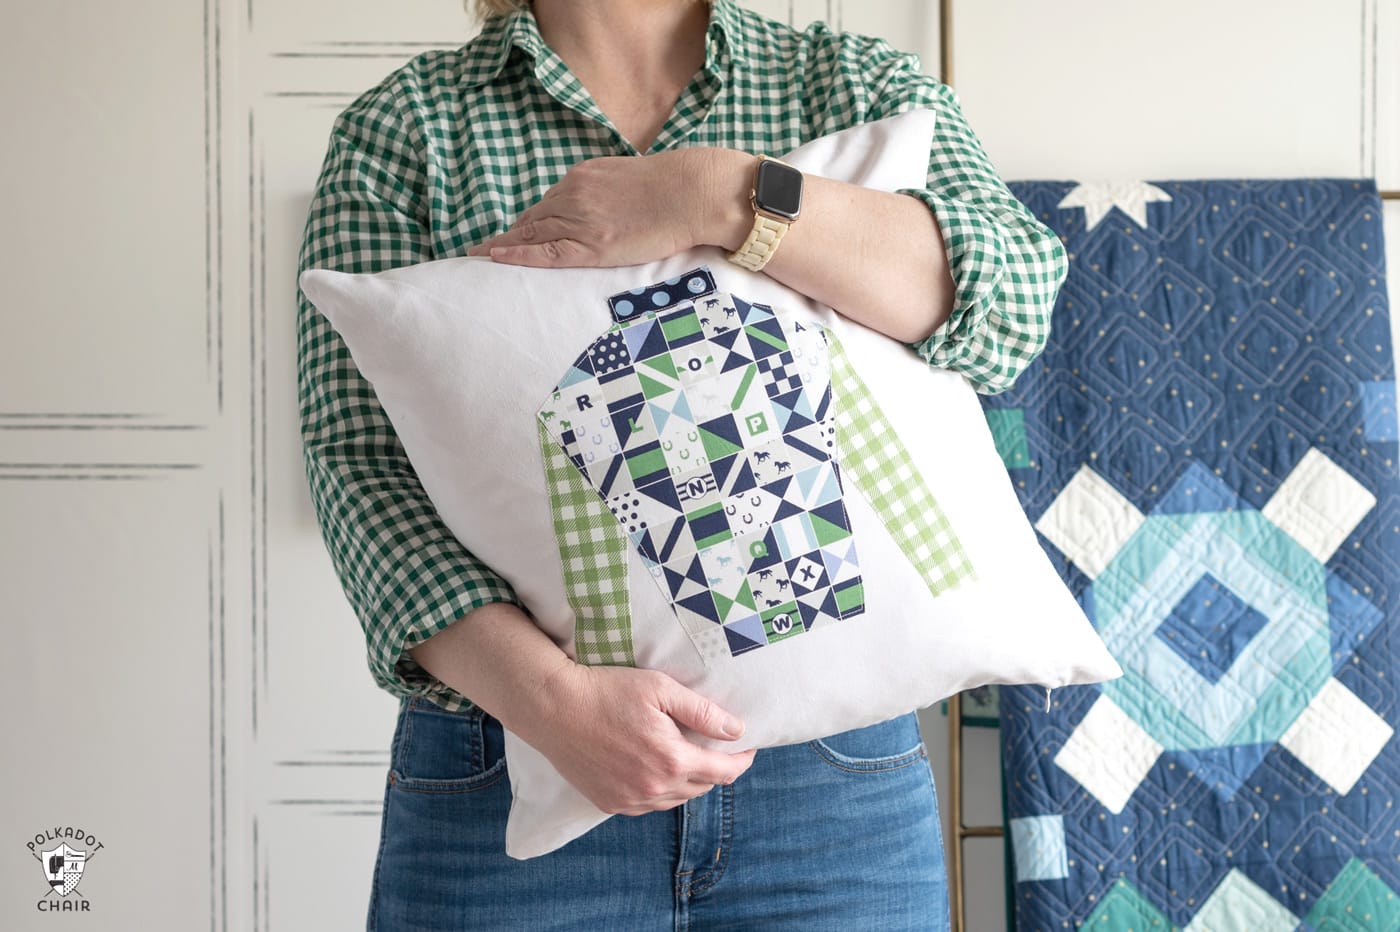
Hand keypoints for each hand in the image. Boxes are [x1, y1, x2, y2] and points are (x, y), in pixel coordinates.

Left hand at [466, 148, 727, 267]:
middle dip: (507, 234)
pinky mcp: (592, 244)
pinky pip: (545, 251)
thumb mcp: (629, 178)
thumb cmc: (673, 187)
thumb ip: (607, 191)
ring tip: (478, 259)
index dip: (525, 221)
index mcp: (583, 177)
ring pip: (532, 233)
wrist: (691, 192)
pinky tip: (494, 258)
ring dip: (503, 246)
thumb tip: (604, 208)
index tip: (508, 231)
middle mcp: (574, 194)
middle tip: (478, 250)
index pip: (546, 203)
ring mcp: (581, 219)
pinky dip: (516, 254)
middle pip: (532, 219)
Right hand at [516, 661, 757, 815]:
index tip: (749, 747)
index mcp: (672, 760)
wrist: (553, 707)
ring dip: (689, 782)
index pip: (724, 771)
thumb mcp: (661, 689)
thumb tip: (737, 730)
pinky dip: (661, 790)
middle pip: (702, 787)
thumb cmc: (607, 690)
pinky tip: (657, 771)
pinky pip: (648, 805)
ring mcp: (630, 800)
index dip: (742, 760)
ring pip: (675, 799)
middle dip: (717, 769)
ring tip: (689, 758)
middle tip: (719, 748)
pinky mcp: (608, 803)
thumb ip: (703, 713)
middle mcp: (654, 788)